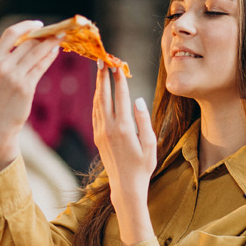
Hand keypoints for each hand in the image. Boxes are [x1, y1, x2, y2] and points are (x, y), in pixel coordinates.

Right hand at [0, 21, 60, 174]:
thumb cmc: (1, 97)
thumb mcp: (0, 75)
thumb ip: (12, 58)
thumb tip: (34, 41)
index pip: (10, 34)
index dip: (26, 26)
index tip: (39, 24)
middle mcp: (2, 66)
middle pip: (28, 42)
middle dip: (45, 35)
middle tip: (58, 30)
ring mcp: (14, 76)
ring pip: (36, 52)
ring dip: (51, 43)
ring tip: (61, 37)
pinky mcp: (25, 87)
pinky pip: (40, 67)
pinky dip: (50, 57)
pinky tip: (56, 52)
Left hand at [92, 61, 156, 245]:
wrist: (125, 186)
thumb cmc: (143, 167)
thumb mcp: (150, 144)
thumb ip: (144, 120)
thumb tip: (138, 99)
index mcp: (125, 128)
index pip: (121, 96)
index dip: (119, 79)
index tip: (118, 64)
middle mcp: (109, 128)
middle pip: (104, 96)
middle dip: (103, 76)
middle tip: (103, 59)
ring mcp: (101, 132)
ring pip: (97, 103)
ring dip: (98, 86)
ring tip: (100, 71)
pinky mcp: (97, 137)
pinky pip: (95, 113)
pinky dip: (97, 99)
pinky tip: (99, 92)